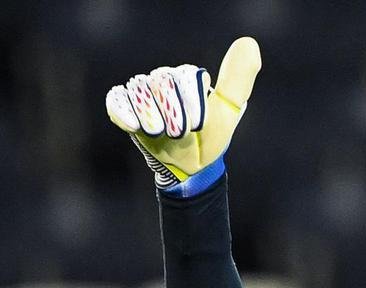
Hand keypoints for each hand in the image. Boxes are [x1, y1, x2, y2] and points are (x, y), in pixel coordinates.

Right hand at [105, 37, 260, 196]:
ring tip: (161, 133)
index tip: (198, 126)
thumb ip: (237, 80)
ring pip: (139, 90)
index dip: (191, 103)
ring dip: (151, 116)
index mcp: (188, 77)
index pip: (186, 76)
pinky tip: (135, 126)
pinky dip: (124, 112)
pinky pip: (116, 100)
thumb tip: (249, 43)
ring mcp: (143, 93)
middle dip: (172, 111)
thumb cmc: (210, 138)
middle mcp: (164, 79)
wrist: (189, 165)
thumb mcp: (228, 112)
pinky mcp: (124, 106)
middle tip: (180, 133)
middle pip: (161, 81)